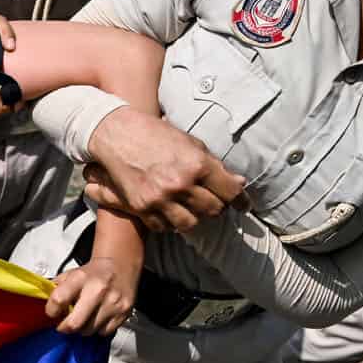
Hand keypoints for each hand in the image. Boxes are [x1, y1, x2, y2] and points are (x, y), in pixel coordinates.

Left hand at [46, 258, 134, 335]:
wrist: (119, 266)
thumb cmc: (92, 273)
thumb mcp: (70, 274)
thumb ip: (55, 289)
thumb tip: (40, 305)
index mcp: (80, 278)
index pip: (58, 300)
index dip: (51, 311)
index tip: (52, 312)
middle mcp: (98, 289)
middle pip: (74, 323)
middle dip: (65, 327)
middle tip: (64, 324)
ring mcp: (113, 302)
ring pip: (89, 331)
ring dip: (82, 329)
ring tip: (83, 318)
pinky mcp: (124, 312)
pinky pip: (104, 332)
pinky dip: (98, 329)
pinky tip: (97, 318)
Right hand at [81, 107, 247, 232]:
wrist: (117, 135)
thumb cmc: (156, 135)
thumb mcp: (191, 143)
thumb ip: (214, 165)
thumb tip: (238, 182)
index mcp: (197, 165)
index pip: (230, 192)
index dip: (241, 201)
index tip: (244, 207)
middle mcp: (181, 184)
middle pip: (213, 210)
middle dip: (215, 207)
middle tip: (211, 201)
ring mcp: (160, 198)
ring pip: (190, 224)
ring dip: (193, 217)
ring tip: (190, 208)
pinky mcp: (142, 207)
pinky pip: (164, 227)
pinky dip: (169, 222)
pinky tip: (169, 211)